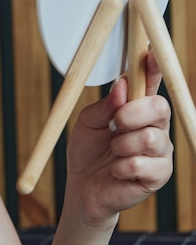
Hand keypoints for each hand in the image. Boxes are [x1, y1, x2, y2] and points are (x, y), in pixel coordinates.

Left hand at [65, 50, 172, 226]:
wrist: (83, 189)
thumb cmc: (87, 151)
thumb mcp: (88, 122)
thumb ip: (105, 105)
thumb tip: (121, 85)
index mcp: (138, 107)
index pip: (152, 82)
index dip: (153, 66)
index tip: (149, 55)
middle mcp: (155, 126)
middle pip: (159, 107)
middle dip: (133, 113)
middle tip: (114, 124)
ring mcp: (160, 151)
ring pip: (151, 138)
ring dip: (123, 145)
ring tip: (112, 151)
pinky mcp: (158, 175)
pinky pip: (143, 165)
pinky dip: (121, 167)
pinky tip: (115, 170)